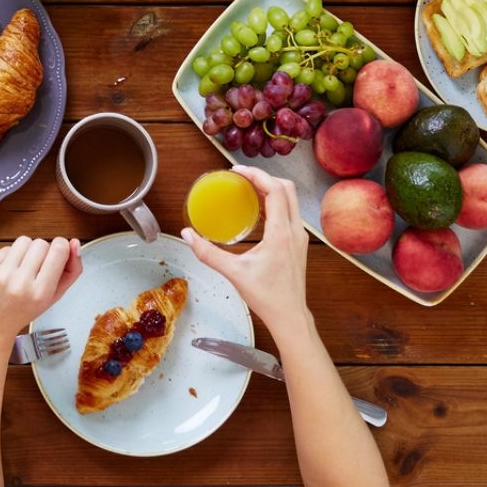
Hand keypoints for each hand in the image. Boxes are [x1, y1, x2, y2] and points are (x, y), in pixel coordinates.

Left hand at [0, 237, 81, 346]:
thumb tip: (74, 243)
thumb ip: (71, 271)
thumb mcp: (53, 298)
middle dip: (43, 251)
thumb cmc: (22, 312)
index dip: (62, 246)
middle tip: (37, 267)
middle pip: (41, 243)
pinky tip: (8, 271)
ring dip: (26, 250)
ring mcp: (1, 274)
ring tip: (23, 267)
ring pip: (24, 241)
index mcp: (41, 293)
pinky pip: (6, 247)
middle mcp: (21, 282)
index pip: (59, 250)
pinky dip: (10, 256)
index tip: (59, 252)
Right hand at [184, 167, 310, 330]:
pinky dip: (275, 202)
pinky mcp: (298, 243)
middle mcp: (294, 231)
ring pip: (291, 200)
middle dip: (265, 177)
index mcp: (281, 233)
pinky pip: (289, 212)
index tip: (237, 171)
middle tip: (242, 176)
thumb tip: (188, 235)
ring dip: (272, 188)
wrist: (290, 316)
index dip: (257, 175)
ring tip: (248, 188)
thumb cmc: (267, 296)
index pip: (275, 191)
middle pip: (287, 189)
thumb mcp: (234, 273)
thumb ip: (208, 253)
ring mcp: (299, 237)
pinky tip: (258, 209)